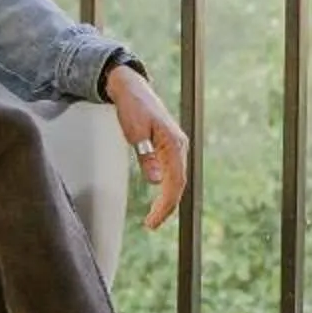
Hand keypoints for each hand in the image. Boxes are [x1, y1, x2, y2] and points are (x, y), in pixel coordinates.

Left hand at [106, 66, 189, 232]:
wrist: (132, 88)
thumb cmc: (133, 107)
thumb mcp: (135, 132)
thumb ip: (146, 157)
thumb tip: (156, 182)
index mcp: (174, 144)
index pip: (175, 182)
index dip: (166, 205)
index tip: (153, 221)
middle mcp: (179, 147)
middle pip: (178, 184)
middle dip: (167, 207)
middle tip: (151, 224)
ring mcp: (176, 147)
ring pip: (177, 180)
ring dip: (168, 200)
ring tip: (154, 218)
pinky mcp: (170, 148)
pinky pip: (173, 173)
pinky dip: (167, 189)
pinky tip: (159, 199)